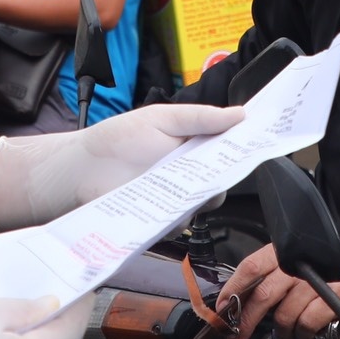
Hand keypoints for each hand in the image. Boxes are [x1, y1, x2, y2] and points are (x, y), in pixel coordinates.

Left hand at [0, 101, 245, 224]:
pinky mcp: (161, 221)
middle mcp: (189, 177)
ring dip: (196, 195)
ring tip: (171, 179)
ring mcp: (176, 201)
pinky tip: (157, 200)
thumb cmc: (118, 139)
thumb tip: (240, 114)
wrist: (81, 169)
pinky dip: (174, 214)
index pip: (228, 151)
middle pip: (222, 182)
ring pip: (203, 205)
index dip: (244, 149)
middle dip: (222, 176)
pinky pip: (180, 223)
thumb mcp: (163, 118)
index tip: (258, 142)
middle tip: (211, 166)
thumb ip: (201, 118)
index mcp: (194, 148)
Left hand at [218, 241, 339, 338]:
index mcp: (283, 253)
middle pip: (263, 294)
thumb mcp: (287, 275)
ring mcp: (319, 279)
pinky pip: (307, 323)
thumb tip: (231, 311)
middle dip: (247, 321)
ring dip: (280, 334)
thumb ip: (263, 286)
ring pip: (285, 314)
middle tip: (238, 337)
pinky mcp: (336, 296)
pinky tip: (303, 334)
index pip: (251, 267)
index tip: (222, 310)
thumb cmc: (314, 281)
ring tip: (283, 338)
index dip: (233, 290)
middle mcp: (300, 263)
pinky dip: (302, 334)